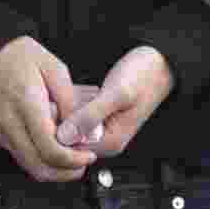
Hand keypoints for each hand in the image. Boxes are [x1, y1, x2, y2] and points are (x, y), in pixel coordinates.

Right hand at [0, 36, 97, 181]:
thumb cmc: (22, 57)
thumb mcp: (56, 69)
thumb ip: (70, 101)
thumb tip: (82, 130)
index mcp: (26, 103)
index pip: (49, 149)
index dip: (72, 160)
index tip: (86, 157)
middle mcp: (7, 121)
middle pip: (37, 166)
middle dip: (63, 173)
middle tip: (81, 165)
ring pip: (26, 164)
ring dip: (50, 167)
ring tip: (68, 155)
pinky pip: (16, 153)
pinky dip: (34, 155)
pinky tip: (47, 142)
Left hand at [56, 45, 174, 154]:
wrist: (159, 61)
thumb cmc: (145, 75)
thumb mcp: (117, 94)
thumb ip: (90, 116)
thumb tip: (64, 137)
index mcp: (110, 142)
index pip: (69, 148)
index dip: (55, 128)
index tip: (49, 107)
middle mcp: (105, 140)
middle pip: (68, 137)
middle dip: (58, 116)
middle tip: (53, 95)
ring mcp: (102, 128)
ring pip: (70, 123)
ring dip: (63, 107)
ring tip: (61, 89)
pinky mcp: (100, 116)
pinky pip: (77, 113)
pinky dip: (71, 101)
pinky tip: (73, 88)